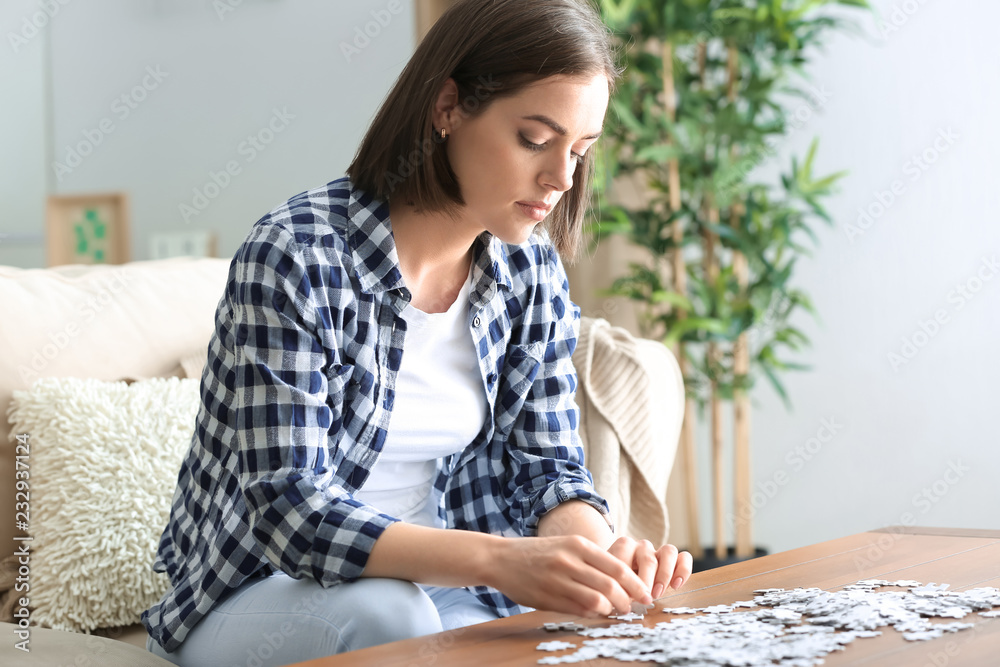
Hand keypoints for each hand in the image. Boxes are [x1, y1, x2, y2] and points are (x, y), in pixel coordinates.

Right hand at [485, 535, 652, 617]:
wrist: (501, 558)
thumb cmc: (539, 552)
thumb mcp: (567, 545)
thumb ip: (592, 560)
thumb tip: (622, 581)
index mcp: (578, 545)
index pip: (617, 568)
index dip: (636, 585)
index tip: (645, 595)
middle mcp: (569, 561)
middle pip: (610, 587)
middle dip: (626, 602)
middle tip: (631, 608)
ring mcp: (557, 580)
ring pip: (596, 601)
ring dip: (609, 610)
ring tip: (613, 612)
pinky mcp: (546, 597)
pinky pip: (577, 611)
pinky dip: (591, 615)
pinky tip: (593, 613)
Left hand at [606, 536, 692, 598]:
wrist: (623, 578)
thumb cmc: (616, 581)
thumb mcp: (611, 581)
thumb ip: (614, 585)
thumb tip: (618, 599)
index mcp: (624, 546)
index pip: (625, 554)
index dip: (624, 578)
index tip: (623, 597)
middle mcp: (642, 545)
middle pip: (649, 559)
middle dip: (646, 582)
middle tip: (642, 599)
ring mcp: (659, 550)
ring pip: (669, 551)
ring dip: (664, 575)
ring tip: (657, 593)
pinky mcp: (675, 559)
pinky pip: (684, 557)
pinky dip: (683, 570)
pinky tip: (675, 585)